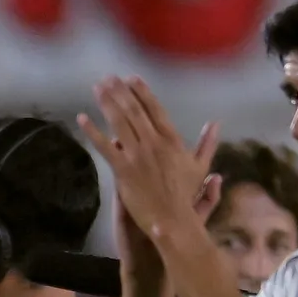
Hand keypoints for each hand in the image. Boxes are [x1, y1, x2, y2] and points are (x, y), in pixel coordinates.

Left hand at [79, 78, 220, 259]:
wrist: (172, 219)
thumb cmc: (185, 195)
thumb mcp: (201, 167)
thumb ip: (207, 143)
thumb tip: (215, 123)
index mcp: (172, 140)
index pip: (155, 110)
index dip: (142, 93)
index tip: (132, 78)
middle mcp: (154, 143)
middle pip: (134, 111)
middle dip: (120, 92)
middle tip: (108, 77)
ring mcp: (137, 156)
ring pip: (119, 123)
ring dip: (107, 103)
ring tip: (98, 88)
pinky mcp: (122, 170)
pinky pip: (105, 147)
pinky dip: (93, 132)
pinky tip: (82, 118)